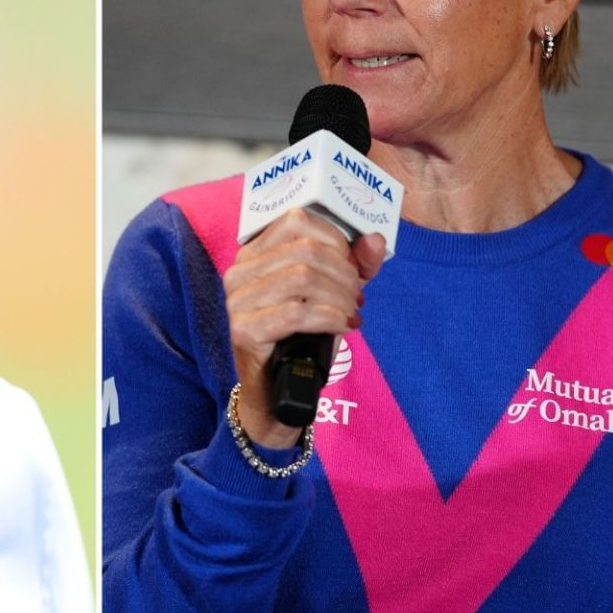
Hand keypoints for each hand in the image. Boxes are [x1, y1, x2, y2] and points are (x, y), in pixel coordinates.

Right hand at [223, 211, 385, 447]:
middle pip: (305, 250)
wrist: (277, 392)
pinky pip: (297, 313)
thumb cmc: (300, 338)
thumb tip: (375, 240)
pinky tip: (343, 327)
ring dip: (340, 297)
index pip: (296, 220)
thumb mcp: (330, 294)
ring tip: (350, 314)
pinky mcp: (244, 331)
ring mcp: (237, 302)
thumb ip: (354, 265)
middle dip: (344, 274)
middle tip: (356, 298)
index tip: (352, 268)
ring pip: (302, 278)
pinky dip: (330, 318)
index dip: (335, 240)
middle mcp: (238, 273)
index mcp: (253, 254)